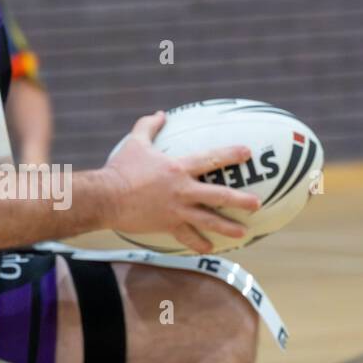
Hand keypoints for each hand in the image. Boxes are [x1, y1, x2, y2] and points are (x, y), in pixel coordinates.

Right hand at [99, 111, 259, 253]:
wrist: (106, 197)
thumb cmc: (120, 168)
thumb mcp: (135, 143)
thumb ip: (149, 126)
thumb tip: (160, 113)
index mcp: (178, 168)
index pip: (211, 159)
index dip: (231, 154)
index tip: (248, 153)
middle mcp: (182, 190)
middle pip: (219, 195)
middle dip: (240, 200)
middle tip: (257, 204)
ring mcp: (177, 210)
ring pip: (208, 221)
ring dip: (227, 227)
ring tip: (244, 232)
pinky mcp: (167, 225)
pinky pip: (187, 237)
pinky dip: (198, 244)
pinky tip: (210, 248)